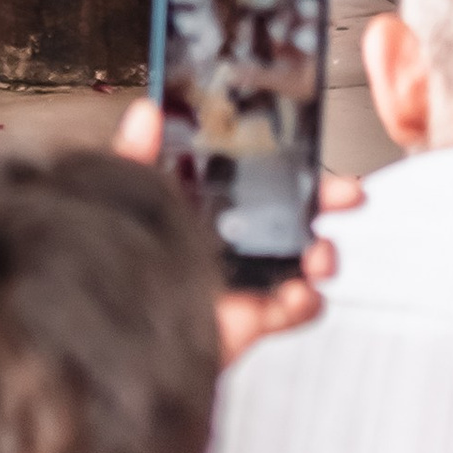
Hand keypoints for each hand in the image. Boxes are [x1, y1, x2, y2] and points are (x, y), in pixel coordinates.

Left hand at [108, 95, 366, 361]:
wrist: (108, 338)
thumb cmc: (117, 266)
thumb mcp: (125, 203)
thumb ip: (133, 160)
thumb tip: (144, 113)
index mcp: (207, 206)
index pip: (258, 175)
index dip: (290, 160)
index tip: (314, 145)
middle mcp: (231, 242)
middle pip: (293, 215)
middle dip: (326, 201)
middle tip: (343, 194)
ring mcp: (243, 282)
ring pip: (301, 263)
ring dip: (321, 254)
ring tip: (317, 253)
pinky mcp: (245, 321)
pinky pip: (288, 312)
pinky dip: (303, 304)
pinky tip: (299, 293)